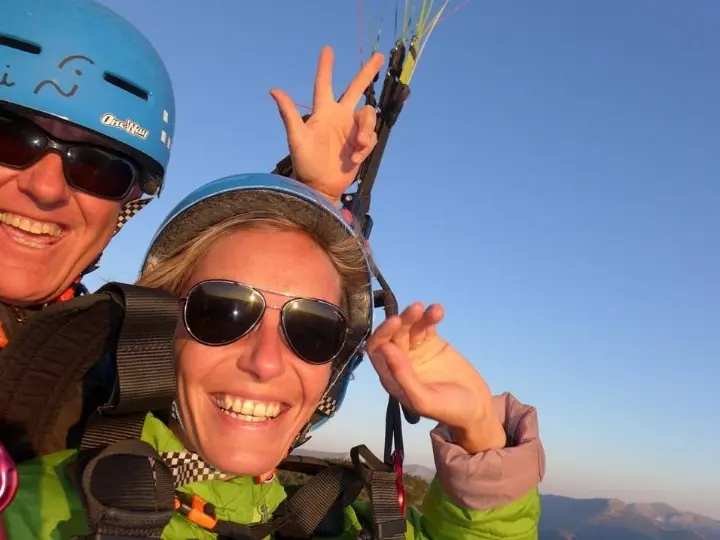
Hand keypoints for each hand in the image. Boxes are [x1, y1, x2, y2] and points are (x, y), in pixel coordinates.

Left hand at [270, 46, 384, 204]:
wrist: (320, 186)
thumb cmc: (304, 163)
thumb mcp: (296, 138)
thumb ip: (288, 113)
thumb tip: (273, 89)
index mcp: (323, 112)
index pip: (324, 84)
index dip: (326, 67)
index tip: (328, 49)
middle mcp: (339, 116)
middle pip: (356, 89)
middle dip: (367, 73)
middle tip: (378, 56)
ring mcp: (352, 129)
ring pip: (369, 116)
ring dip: (366, 131)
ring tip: (357, 148)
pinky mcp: (362, 144)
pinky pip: (371, 137)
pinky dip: (365, 147)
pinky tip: (355, 159)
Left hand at [366, 303, 506, 453]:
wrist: (476, 408)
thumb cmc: (448, 410)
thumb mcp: (423, 400)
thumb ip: (402, 376)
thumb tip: (385, 348)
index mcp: (391, 376)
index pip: (377, 350)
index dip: (383, 334)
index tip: (396, 323)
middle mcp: (400, 361)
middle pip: (393, 334)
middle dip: (402, 321)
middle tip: (415, 309)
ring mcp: (416, 351)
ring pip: (409, 327)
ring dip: (416, 316)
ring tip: (430, 310)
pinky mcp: (432, 343)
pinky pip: (426, 326)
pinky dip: (430, 316)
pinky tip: (438, 310)